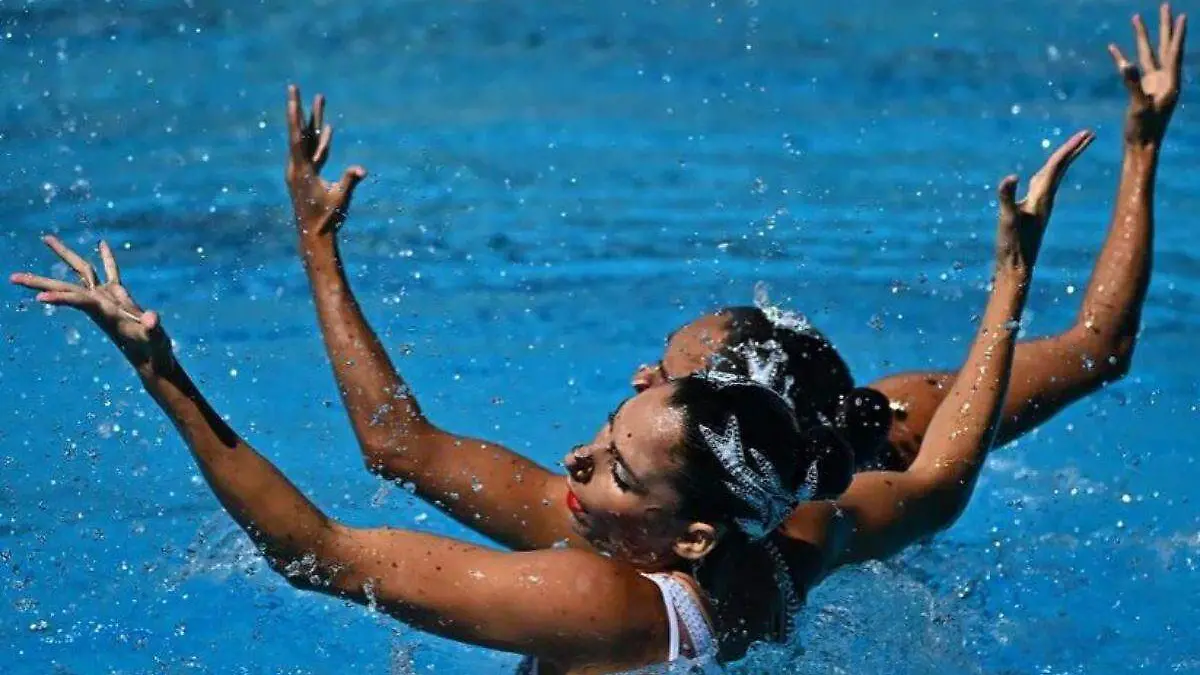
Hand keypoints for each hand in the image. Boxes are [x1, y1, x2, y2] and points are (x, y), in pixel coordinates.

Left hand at [10, 236, 173, 375]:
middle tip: (12, 277)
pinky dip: (107, 259)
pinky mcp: (120, 297)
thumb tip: (151, 320)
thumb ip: (153, 330)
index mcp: (105, 313)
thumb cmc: (153, 351)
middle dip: (39, 282)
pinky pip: (110, 273)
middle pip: (65, 287)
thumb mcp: (155, 341)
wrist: (152, 358)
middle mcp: (99, 304)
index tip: (38, 298)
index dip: (61, 298)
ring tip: (46, 238)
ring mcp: (107, 299)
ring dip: (65, 256)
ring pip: (82, 272)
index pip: (79, 302)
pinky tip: (102, 244)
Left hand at [285, 85, 366, 237]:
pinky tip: (327, 128)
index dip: (295, 117)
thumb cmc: (327, 219)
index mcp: (302, 171)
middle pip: (300, 132)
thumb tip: (361, 170)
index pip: (297, 139)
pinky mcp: (308, 176)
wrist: (314, 236)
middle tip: (293, 86)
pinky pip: (315, 153)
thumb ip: (349, 181)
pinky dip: (321, 140)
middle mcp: (297, 167)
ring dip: (314, 121)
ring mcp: (302, 171)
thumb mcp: (340, 199)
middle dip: (300, 109)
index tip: (292, 98)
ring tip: (319, 100)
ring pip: (308, 141)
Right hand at [995, 130, 1094, 272]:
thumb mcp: (1007, 219)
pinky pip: (1042, 186)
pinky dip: (1047, 174)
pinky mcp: (1032, 211)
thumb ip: (1006, 198)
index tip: (1087, 133)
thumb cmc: (1012, 245)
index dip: (1069, 148)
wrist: (1017, 268)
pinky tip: (1043, 175)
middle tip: (1089, 134)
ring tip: (1071, 149)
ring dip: (1063, 161)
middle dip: (1073, 150)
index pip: (1057, 166)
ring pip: (1054, 176)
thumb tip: (1010, 178)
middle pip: (1061, 169)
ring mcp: (1039, 205)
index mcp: (1041, 197)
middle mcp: (1044, 199)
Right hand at [1108, 3, 1186, 146]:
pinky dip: (1123, 58)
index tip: (1180, 15)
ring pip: (1148, 55)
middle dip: (1163, 27)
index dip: (1177, 33)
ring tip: (1136, 20)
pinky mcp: (1141, 91)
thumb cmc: (1144, 130)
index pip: (1174, 52)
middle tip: (1165, 7)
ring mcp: (1152, 85)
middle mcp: (1164, 80)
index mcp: (1170, 83)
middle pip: (1164, 47)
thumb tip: (1125, 64)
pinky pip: (1132, 69)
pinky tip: (1114, 50)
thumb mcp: (1139, 106)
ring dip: (1142, 38)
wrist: (1142, 147)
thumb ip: (1133, 84)